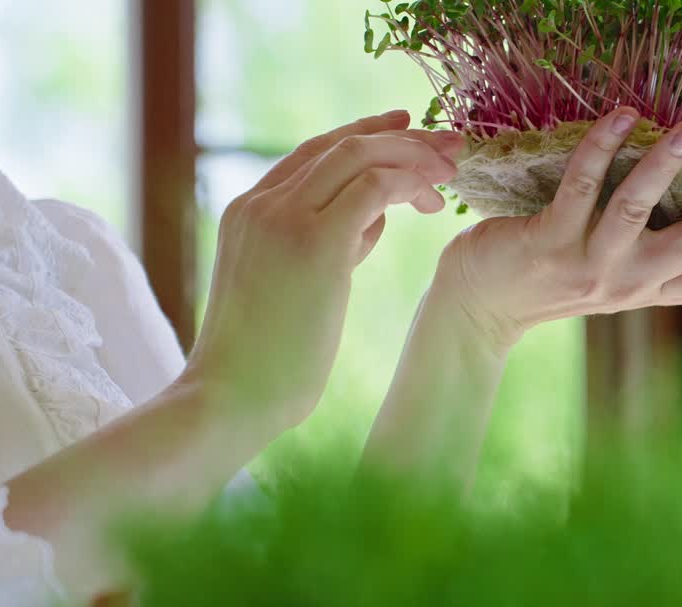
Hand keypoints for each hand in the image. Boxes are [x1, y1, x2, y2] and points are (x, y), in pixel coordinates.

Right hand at [184, 110, 462, 431]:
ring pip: (358, 155)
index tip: (410, 135)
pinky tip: (433, 200)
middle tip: (449, 148)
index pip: (314, 153)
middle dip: (402, 138)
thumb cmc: (265, 359)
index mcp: (248, 211)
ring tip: (450, 174)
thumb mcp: (295, 287)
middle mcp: (261, 203)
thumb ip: (328, 245)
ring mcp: (283, 218)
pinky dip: (408, 183)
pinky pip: (373, 188)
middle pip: (339, 144)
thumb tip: (373, 221)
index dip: (368, 137)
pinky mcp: (314, 243)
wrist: (231, 397)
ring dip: (413, 156)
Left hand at [435, 107, 681, 350]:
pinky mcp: (549, 240)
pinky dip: (602, 147)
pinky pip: (581, 186)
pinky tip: (623, 118)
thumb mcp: (605, 280)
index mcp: (640, 290)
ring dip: (665, 167)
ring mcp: (586, 262)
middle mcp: (621, 282)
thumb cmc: (544, 281)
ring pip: (636, 210)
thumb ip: (644, 260)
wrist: (479, 305)